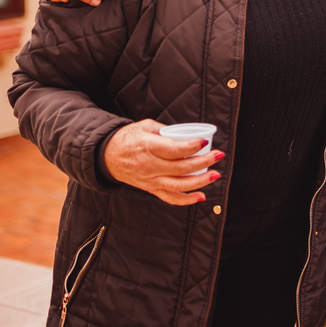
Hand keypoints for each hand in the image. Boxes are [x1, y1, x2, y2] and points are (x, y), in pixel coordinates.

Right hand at [102, 119, 223, 204]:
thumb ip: (166, 130)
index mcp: (148, 147)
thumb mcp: (145, 126)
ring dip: (199, 182)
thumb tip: (187, 134)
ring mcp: (151, 180)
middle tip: (218, 155)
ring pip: (178, 185)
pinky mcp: (151, 188)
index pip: (173, 150)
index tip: (204, 141)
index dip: (191, 147)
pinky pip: (170, 198)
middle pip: (180, 168)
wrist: (107, 156)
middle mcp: (150, 166)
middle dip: (203, 162)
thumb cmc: (127, 138)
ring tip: (215, 175)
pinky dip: (186, 200)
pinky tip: (201, 196)